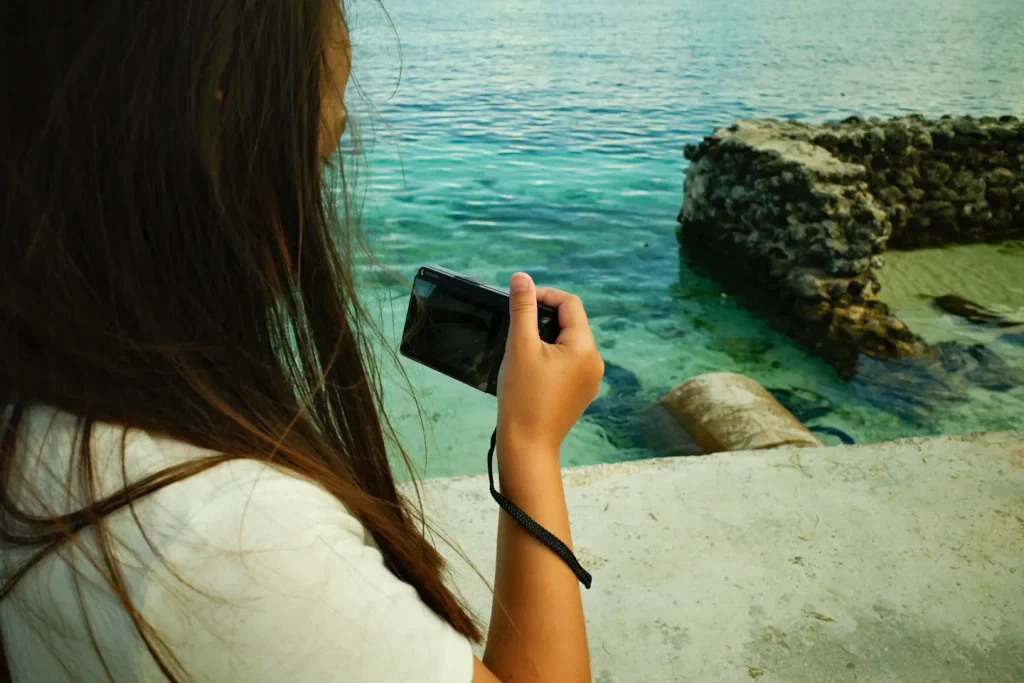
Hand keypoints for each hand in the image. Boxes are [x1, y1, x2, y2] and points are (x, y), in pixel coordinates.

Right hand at [497, 273, 603, 455]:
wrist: (528, 445)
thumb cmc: (522, 396)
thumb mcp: (520, 346)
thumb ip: (523, 308)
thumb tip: (522, 277)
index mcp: (584, 347)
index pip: (570, 304)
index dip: (545, 295)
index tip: (520, 300)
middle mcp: (594, 362)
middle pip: (571, 324)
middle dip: (545, 317)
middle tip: (517, 324)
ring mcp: (590, 380)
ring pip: (569, 344)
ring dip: (547, 338)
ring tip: (521, 348)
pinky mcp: (581, 394)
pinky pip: (569, 364)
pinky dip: (551, 357)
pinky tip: (530, 369)